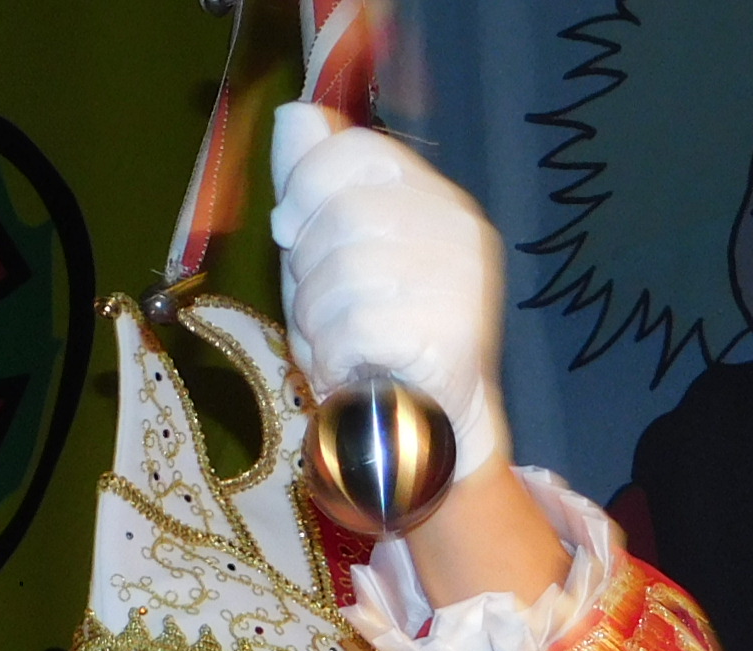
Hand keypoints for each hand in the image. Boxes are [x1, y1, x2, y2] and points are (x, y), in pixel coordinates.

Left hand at [270, 105, 509, 482]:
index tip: (297, 236)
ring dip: (318, 321)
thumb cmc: (373, 342)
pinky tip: (353, 369)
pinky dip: (334, 356)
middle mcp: (456, 227)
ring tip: (342, 345)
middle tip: (326, 314)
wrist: (427, 430)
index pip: (352, 153)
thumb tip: (293, 119)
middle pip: (340, 210)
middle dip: (307, 271)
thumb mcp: (331, 257)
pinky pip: (354, 324)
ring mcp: (458, 280)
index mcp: (432, 199)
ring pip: (342, 268)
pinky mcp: (449, 334)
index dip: (305, 192)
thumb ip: (314, 192)